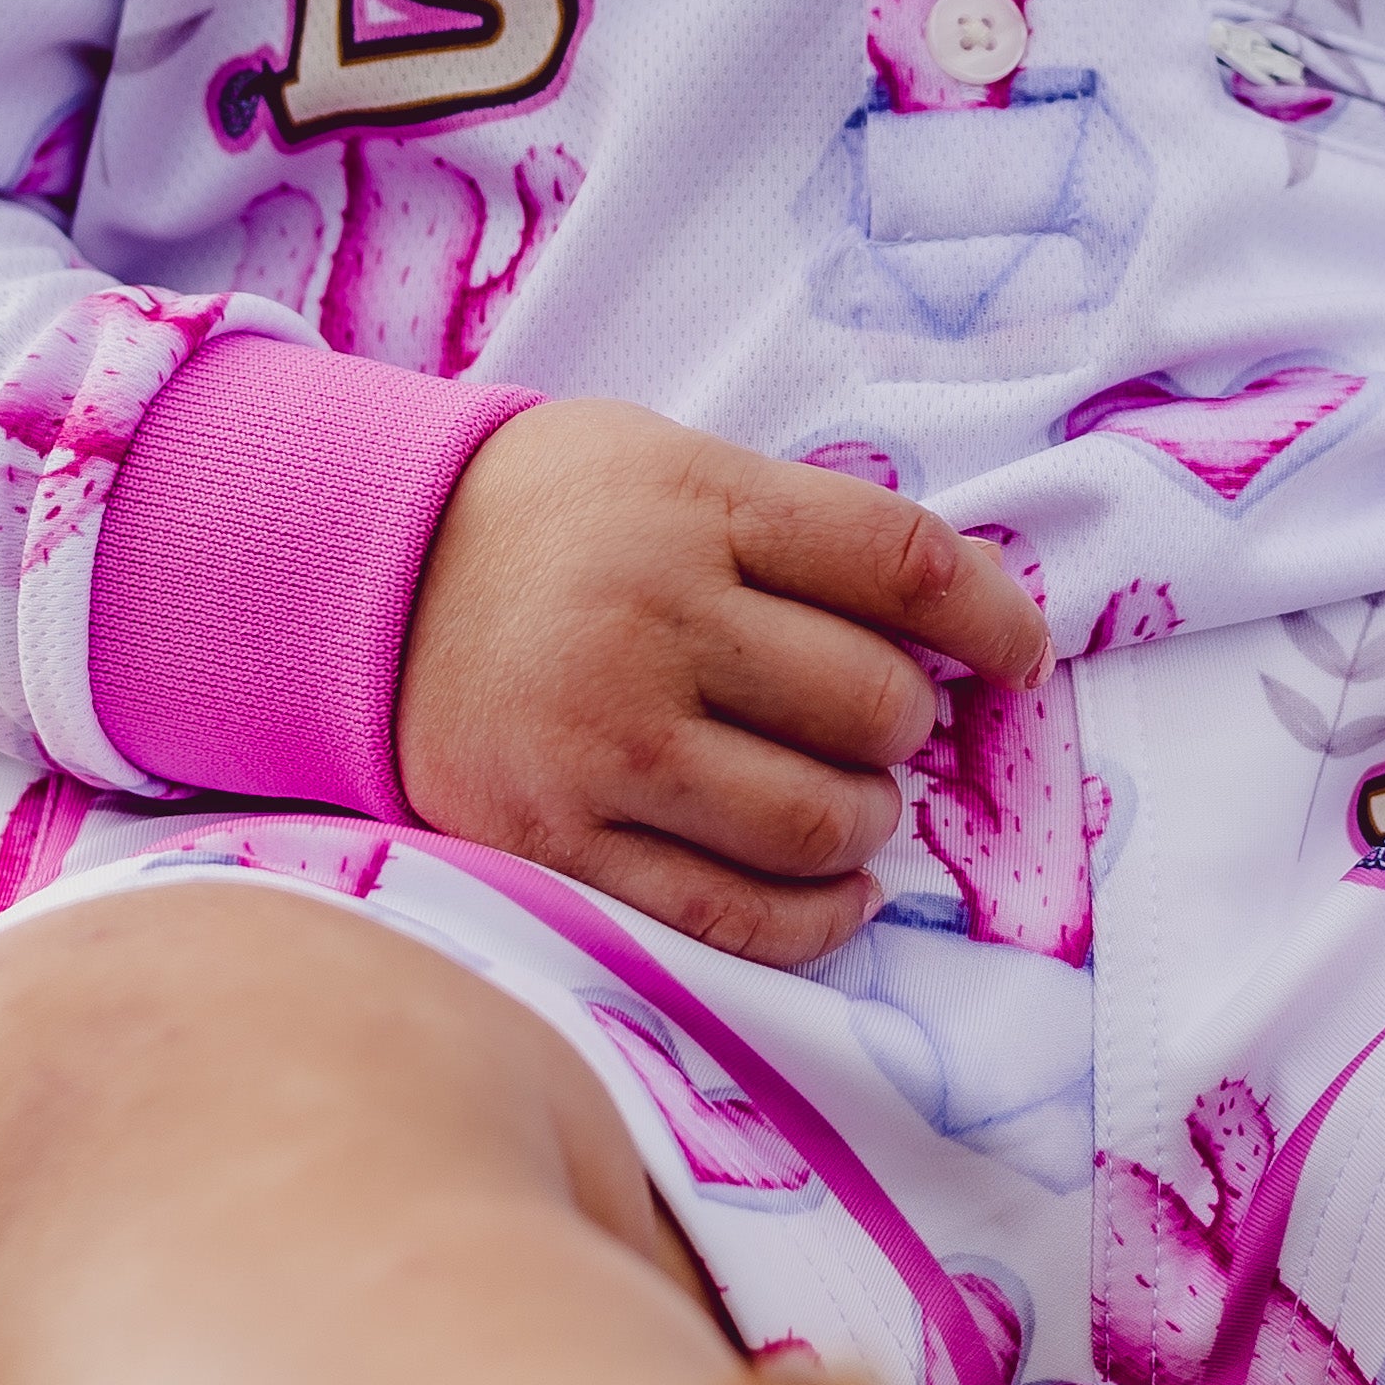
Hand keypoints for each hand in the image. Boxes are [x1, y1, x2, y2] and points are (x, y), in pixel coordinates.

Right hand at [393, 400, 1046, 966]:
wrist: (363, 578)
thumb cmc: (556, 518)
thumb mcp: (676, 469)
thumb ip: (808, 533)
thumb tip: (973, 617)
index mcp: (694, 507)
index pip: (900, 562)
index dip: (993, 616)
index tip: (1021, 655)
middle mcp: (650, 622)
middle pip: (874, 703)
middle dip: (908, 725)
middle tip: (881, 721)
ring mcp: (601, 743)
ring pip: (820, 820)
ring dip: (869, 821)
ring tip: (849, 800)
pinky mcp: (555, 845)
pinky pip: (734, 913)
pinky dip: (817, 915)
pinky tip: (836, 888)